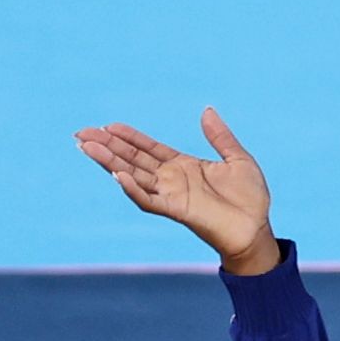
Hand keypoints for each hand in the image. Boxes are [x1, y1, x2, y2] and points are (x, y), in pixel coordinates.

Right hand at [72, 108, 279, 274]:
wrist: (257, 230)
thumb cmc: (251, 199)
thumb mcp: (238, 159)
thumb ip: (220, 136)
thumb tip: (206, 111)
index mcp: (183, 166)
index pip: (148, 148)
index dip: (128, 137)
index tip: (108, 125)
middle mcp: (172, 180)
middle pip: (132, 159)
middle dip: (107, 146)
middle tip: (81, 134)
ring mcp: (172, 195)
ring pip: (132, 176)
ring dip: (110, 162)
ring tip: (87, 147)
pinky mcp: (177, 210)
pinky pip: (149, 200)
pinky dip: (133, 189)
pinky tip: (117, 176)